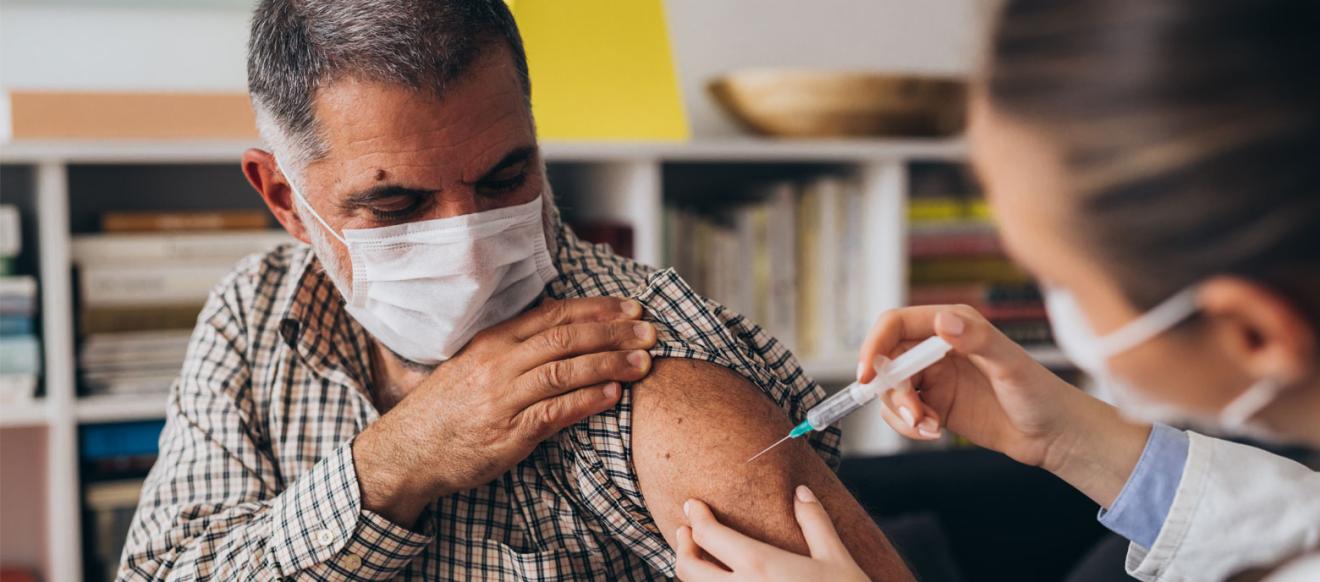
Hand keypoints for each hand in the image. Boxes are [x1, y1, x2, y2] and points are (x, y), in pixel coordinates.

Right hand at [354, 297, 656, 523]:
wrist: (408, 451)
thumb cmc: (448, 408)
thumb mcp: (474, 364)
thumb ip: (515, 346)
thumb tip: (563, 326)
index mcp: (494, 341)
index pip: (555, 314)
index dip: (598, 309)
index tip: (632, 308)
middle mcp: (499, 363)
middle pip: (567, 338)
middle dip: (615, 333)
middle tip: (651, 331)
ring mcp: (503, 398)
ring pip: (566, 371)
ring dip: (611, 364)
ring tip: (644, 363)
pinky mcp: (508, 434)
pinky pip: (554, 412)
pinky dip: (587, 400)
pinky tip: (614, 395)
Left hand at [675, 486, 867, 581]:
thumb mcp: (835, 558)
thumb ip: (815, 522)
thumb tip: (801, 492)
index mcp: (759, 564)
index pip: (709, 534)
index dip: (696, 515)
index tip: (693, 505)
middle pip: (688, 566)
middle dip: (683, 545)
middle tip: (686, 530)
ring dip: (693, 572)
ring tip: (702, 558)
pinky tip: (723, 581)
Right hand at [857, 305, 1149, 505]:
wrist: (1055, 435)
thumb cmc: (1041, 394)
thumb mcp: (1010, 365)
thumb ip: (976, 340)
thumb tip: (942, 322)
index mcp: (951, 325)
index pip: (896, 324)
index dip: (874, 345)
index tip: (867, 375)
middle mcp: (937, 348)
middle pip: (887, 361)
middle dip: (891, 390)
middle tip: (913, 414)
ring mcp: (933, 378)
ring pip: (890, 390)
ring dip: (900, 412)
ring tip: (928, 428)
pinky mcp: (934, 405)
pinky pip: (901, 413)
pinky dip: (908, 426)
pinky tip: (934, 432)